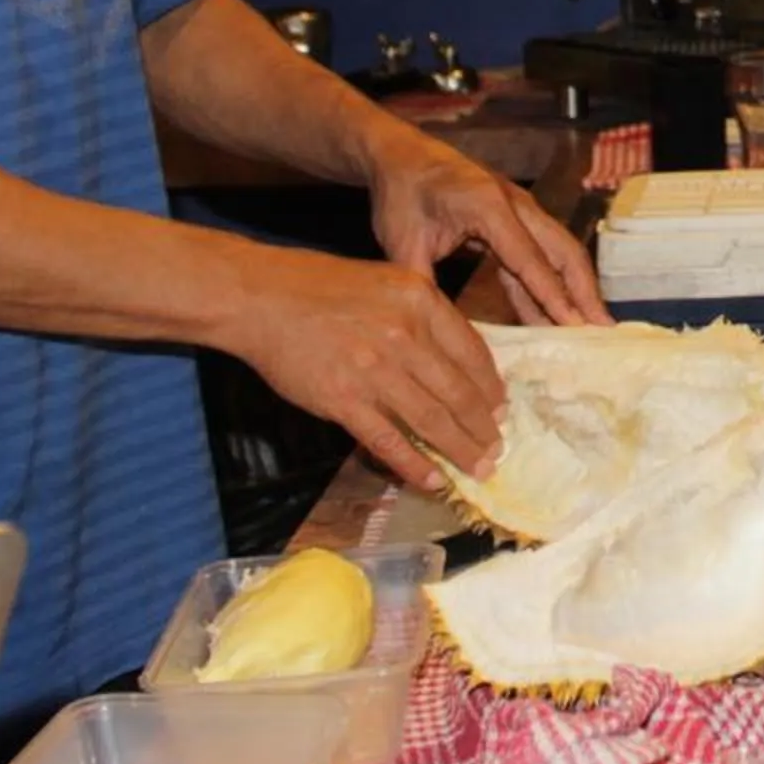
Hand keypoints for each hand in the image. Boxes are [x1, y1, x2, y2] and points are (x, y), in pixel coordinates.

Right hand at [225, 244, 506, 492]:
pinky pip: (388, 440)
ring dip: (459, 450)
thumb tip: (456, 360)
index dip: (491, 388)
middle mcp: (405, 336)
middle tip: (497, 449)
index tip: (501, 409)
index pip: (473, 352)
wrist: (262, 298)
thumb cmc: (322, 286)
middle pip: (458, 392)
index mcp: (421, 301)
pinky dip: (414, 465)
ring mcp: (374, 370)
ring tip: (478, 468)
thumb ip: (423, 316)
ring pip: (431, 420)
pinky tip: (432, 480)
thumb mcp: (388, 282)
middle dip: (483, 428)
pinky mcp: (343, 400)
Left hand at [369, 130, 609, 325]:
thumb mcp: (402, 241)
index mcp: (489, 206)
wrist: (401, 155)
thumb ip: (422, 283)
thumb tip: (432, 329)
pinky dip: (548, 283)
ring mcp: (518, 210)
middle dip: (585, 290)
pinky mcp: (513, 219)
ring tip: (590, 326)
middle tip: (602, 329)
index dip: (553, 295)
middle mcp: (514, 205)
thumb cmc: (401, 193)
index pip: (529, 259)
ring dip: (575, 287)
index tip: (574, 326)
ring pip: (558, 251)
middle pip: (563, 250)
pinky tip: (552, 315)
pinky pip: (538, 254)